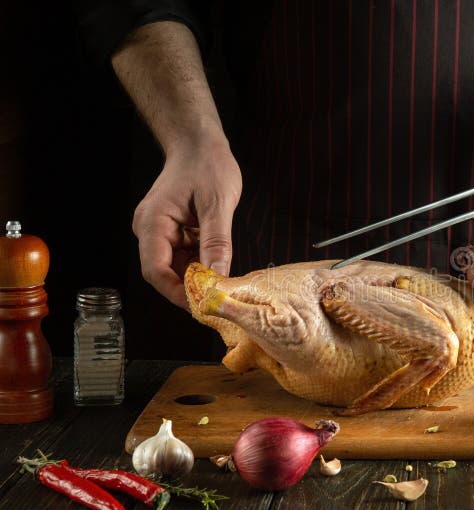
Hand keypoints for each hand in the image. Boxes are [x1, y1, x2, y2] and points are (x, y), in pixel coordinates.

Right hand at [132, 141, 241, 308]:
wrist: (199, 143)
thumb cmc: (207, 165)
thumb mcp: (218, 203)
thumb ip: (217, 242)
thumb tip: (218, 277)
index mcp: (152, 222)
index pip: (155, 270)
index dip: (178, 292)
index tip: (204, 304)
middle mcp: (150, 230)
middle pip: (165, 273)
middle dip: (191, 289)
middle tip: (219, 301)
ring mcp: (161, 232)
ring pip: (177, 268)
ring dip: (199, 278)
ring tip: (224, 286)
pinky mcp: (174, 232)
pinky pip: (185, 257)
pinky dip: (203, 265)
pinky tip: (220, 268)